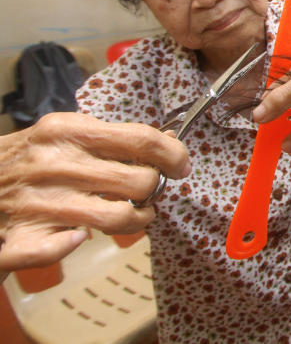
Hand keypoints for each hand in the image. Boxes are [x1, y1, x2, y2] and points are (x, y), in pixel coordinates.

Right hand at [0, 112, 190, 273]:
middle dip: (155, 190)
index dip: (173, 154)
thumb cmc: (28, 158)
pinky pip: (64, 249)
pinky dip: (76, 245)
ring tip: (134, 214)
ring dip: (137, 220)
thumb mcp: (64, 133)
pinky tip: (79, 235)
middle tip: (148, 192)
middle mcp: (54, 164)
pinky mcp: (20, 238)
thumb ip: (113, 138)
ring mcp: (38, 202)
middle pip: (140, 181)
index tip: (181, 165)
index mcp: (67, 131)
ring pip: (119, 217)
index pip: (142, 139)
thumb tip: (169, 140)